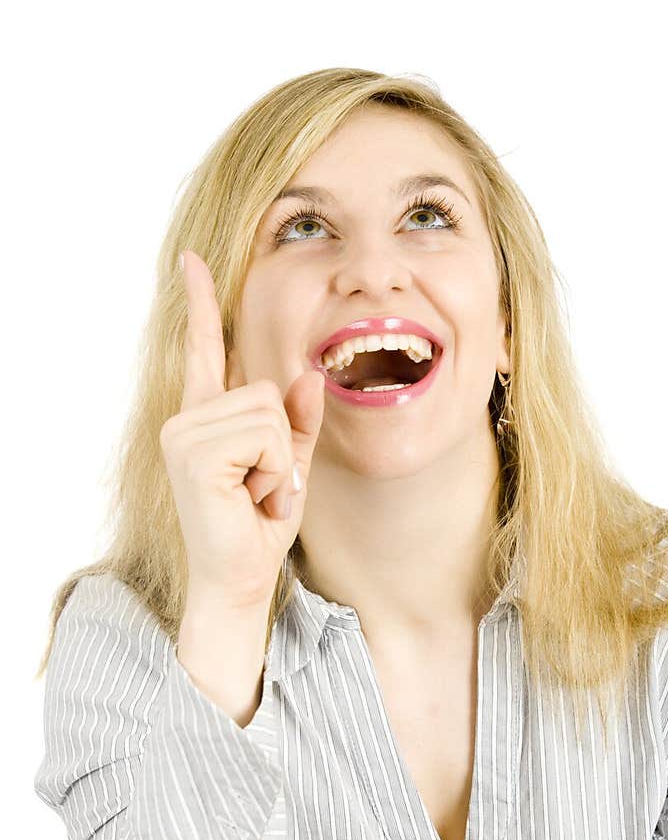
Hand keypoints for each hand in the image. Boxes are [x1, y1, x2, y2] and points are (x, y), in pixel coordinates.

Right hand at [159, 249, 324, 610]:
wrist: (240, 579)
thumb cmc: (258, 527)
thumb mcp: (289, 466)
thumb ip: (298, 423)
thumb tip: (310, 377)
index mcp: (205, 417)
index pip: (204, 349)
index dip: (201, 303)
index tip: (192, 259)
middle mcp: (187, 419)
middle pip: (266, 389)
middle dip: (283, 443)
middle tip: (262, 487)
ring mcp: (185, 434)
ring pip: (269, 412)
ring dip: (279, 461)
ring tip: (256, 494)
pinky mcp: (194, 453)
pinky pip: (265, 437)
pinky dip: (274, 472)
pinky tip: (251, 498)